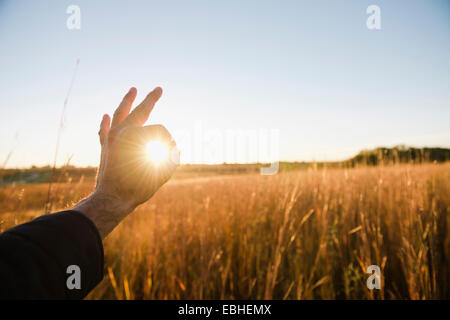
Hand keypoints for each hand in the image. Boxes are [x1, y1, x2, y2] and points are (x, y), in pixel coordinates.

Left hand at [74, 87, 178, 237]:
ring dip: (127, 101)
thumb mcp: (161, 173)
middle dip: (151, 99)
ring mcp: (111, 137)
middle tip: (159, 89)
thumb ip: (170, 158)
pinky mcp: (105, 147)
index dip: (168, 143)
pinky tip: (106, 116)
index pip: (159, 130)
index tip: (169, 155)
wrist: (112, 199)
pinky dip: (106, 123)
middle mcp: (122, 131)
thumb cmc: (137, 187)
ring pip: (120, 113)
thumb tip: (173, 148)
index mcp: (135, 135)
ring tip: (133, 89)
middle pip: (140, 111)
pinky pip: (105, 130)